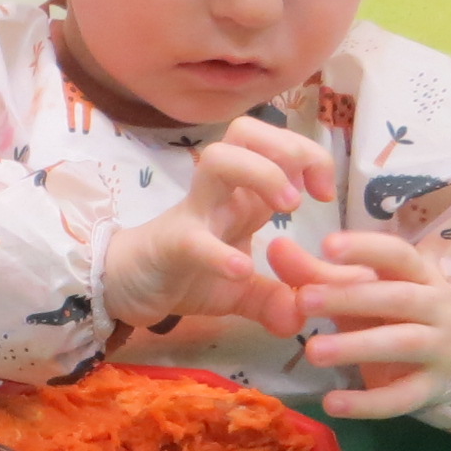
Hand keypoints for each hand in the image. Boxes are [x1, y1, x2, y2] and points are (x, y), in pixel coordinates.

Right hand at [103, 117, 336, 333]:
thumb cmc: (185, 274)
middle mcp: (219, 194)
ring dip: (261, 173)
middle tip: (306, 194)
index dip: (309, 154)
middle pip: (246, 132)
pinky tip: (241, 270)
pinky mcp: (171, 245)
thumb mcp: (240, 292)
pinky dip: (221, 253)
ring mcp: (193, 213)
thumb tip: (301, 318)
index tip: (325, 193)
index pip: (275, 144)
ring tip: (286, 210)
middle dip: (287, 148)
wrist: (125, 287)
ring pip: (219, 160)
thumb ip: (274, 300)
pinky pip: (195, 239)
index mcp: (242, 196)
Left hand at [270, 231, 450, 419]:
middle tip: (302, 300)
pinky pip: (401, 397)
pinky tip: (332, 404)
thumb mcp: (357, 291)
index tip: (326, 244)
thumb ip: (316, 272)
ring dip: (357, 347)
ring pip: (402, 343)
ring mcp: (439, 348)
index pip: (396, 254)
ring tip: (312, 352)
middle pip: (397, 298)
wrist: (446, 361)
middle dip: (349, 298)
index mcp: (417, 274)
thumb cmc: (390, 314)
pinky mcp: (430, 388)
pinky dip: (368, 404)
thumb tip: (276, 246)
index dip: (364, 248)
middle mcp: (436, 307)